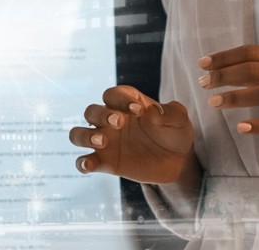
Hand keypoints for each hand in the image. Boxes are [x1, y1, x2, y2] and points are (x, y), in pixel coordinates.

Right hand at [69, 85, 193, 183]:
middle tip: (119, 123)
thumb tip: (153, 113)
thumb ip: (170, 112)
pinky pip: (84, 161)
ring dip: (85, 136)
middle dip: (101, 114)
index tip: (139, 110)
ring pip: (78, 134)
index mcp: (126, 104)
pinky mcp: (105, 163)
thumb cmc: (175, 133)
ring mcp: (105, 142)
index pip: (113, 94)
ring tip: (101, 141)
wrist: (178, 161)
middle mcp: (110, 120)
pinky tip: (89, 164)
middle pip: (91, 111)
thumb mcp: (179, 120)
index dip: (121, 99)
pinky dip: (82, 163)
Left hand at [201, 45, 258, 148]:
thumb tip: (225, 67)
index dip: (224, 57)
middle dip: (223, 76)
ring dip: (234, 98)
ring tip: (213, 102)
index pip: (250, 52)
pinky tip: (241, 127)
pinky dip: (258, 125)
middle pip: (252, 70)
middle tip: (203, 84)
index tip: (203, 64)